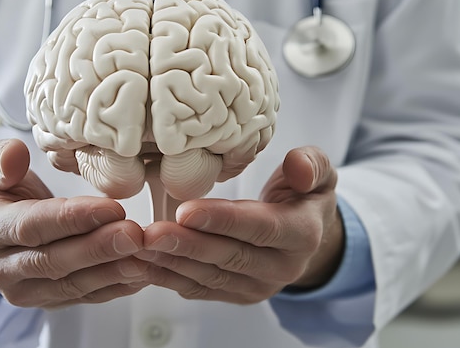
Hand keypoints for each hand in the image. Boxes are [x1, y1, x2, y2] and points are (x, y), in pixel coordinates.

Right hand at [0, 139, 148, 307]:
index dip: (71, 219)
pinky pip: (85, 296)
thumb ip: (0, 160)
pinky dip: (116, 286)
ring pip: (72, 284)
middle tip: (134, 234)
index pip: (31, 227)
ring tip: (144, 254)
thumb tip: (14, 157)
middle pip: (54, 261)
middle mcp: (1, 269)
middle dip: (98, 248)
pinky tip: (141, 271)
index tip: (111, 208)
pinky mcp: (49, 302)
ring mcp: (25, 291)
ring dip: (112, 271)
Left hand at [135, 146, 342, 303]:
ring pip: (211, 277)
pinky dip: (170, 278)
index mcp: (303, 234)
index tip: (185, 211)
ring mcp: (258, 286)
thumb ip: (311, 165)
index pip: (261, 228)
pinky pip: (201, 289)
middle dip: (187, 245)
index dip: (223, 221)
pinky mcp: (237, 295)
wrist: (306, 234)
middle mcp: (282, 268)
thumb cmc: (304, 195)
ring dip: (172, 264)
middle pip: (230, 256)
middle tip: (150, 234)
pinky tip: (145, 265)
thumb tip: (298, 166)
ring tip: (140, 247)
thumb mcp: (319, 173)